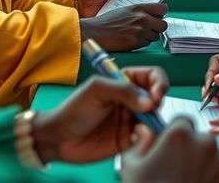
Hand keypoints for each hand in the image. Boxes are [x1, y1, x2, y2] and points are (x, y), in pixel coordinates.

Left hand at [33, 66, 168, 163]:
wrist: (59, 139)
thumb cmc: (74, 110)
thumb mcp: (96, 90)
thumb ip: (123, 90)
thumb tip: (150, 102)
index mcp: (124, 82)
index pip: (151, 76)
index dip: (158, 83)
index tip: (156, 94)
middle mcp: (132, 100)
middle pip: (158, 97)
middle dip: (158, 103)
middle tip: (151, 110)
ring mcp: (132, 120)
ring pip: (155, 118)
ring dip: (154, 122)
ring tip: (141, 127)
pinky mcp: (130, 140)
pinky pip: (147, 138)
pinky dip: (147, 138)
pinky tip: (136, 138)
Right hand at [80, 3, 167, 50]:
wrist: (95, 32)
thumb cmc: (108, 21)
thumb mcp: (125, 10)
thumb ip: (140, 12)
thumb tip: (152, 16)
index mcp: (139, 8)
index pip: (162, 9)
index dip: (161, 14)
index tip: (158, 17)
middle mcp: (142, 18)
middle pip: (163, 25)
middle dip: (158, 28)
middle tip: (150, 29)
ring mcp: (140, 31)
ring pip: (155, 36)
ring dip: (149, 37)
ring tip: (136, 34)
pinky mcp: (137, 42)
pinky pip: (147, 44)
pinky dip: (141, 43)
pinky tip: (131, 40)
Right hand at [120, 118, 218, 182]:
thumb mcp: (132, 166)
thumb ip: (140, 141)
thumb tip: (145, 130)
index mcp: (180, 134)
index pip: (182, 121)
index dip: (176, 134)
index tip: (173, 147)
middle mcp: (205, 142)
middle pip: (201, 138)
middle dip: (193, 150)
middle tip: (180, 170)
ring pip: (217, 154)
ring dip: (208, 164)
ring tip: (193, 181)